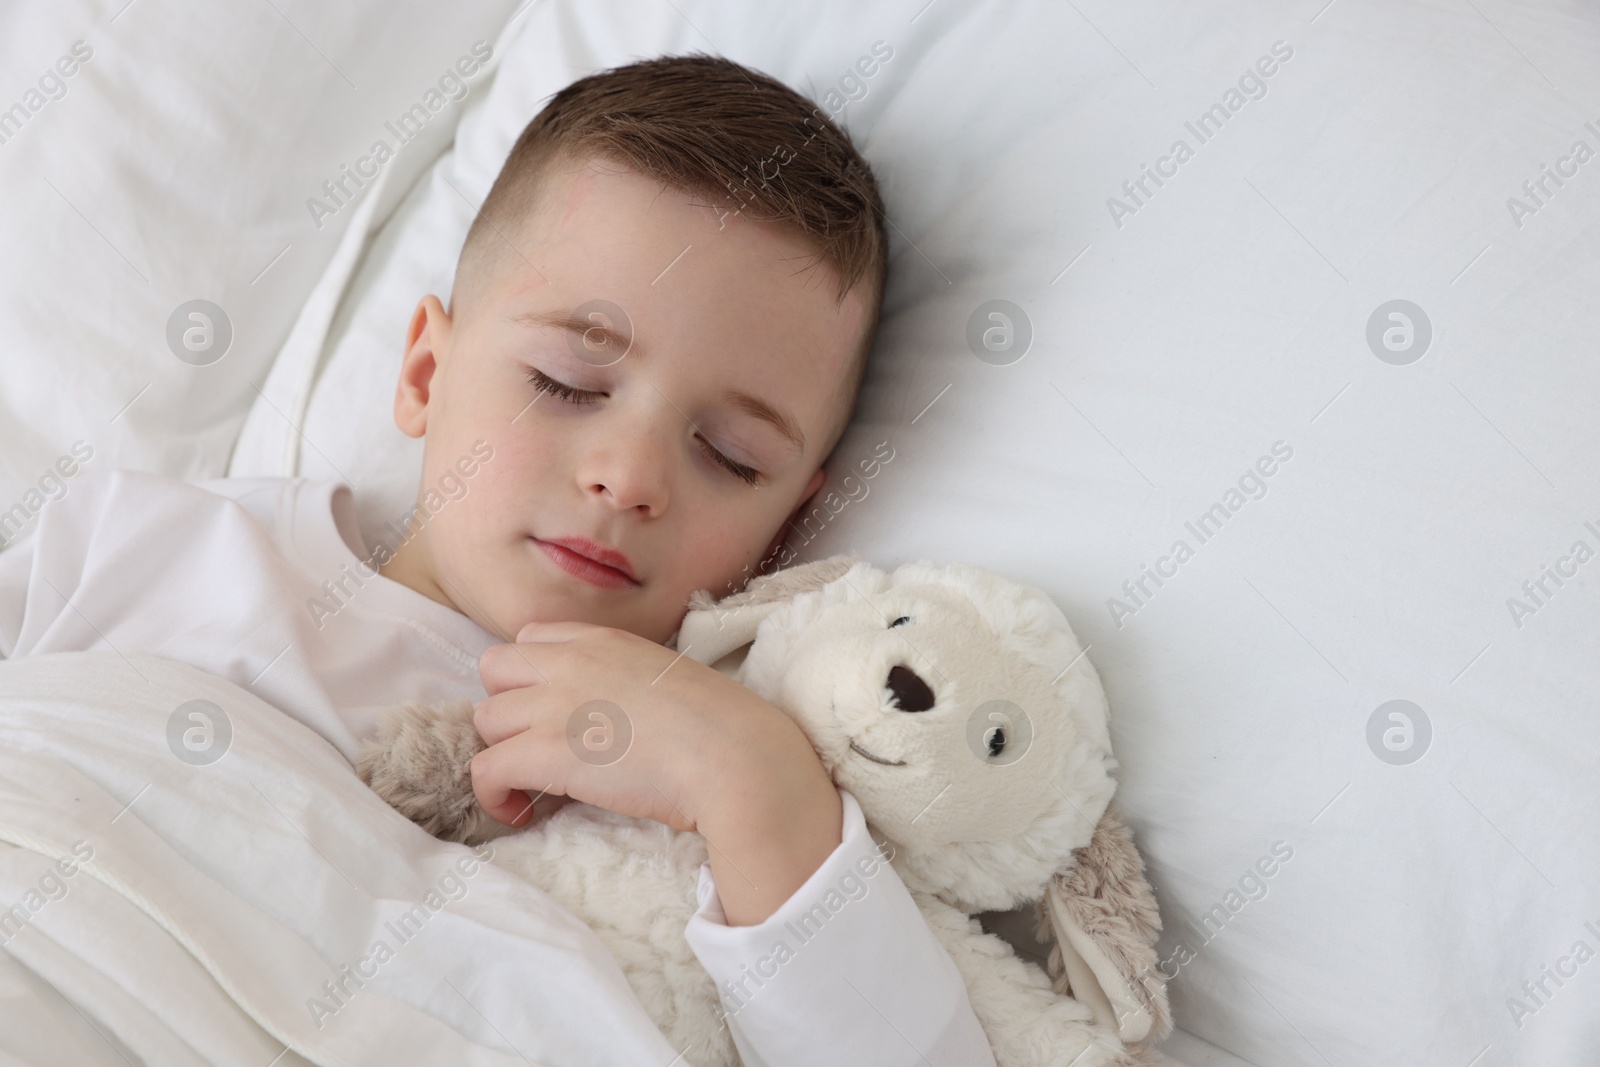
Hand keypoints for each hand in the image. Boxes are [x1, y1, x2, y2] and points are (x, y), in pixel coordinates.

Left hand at [472, 621, 842, 923]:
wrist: (736, 758)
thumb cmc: (720, 727)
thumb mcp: (667, 677)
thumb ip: (626, 679)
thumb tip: (609, 713)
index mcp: (603, 640)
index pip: (530, 639)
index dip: (531, 678)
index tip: (552, 714)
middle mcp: (570, 662)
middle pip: (495, 671)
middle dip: (508, 708)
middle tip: (539, 746)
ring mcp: (555, 704)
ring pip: (485, 721)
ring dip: (504, 753)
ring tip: (535, 786)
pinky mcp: (547, 752)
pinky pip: (485, 769)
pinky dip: (495, 794)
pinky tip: (523, 811)